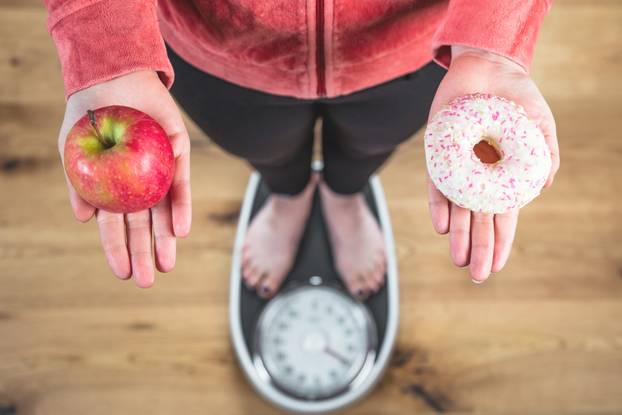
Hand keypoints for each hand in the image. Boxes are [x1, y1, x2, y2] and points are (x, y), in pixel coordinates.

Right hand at [58, 71, 191, 287]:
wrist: (112, 76)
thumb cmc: (89, 114)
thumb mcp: (74, 150)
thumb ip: (78, 183)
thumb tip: (84, 220)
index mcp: (113, 188)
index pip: (115, 226)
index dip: (117, 250)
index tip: (121, 274)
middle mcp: (138, 184)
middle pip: (142, 225)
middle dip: (143, 254)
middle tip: (146, 281)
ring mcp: (159, 171)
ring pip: (164, 212)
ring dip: (166, 239)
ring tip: (167, 265)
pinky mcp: (177, 154)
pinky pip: (181, 184)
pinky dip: (181, 207)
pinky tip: (180, 230)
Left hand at [427, 46, 559, 282]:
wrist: (487, 68)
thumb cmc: (517, 98)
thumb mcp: (539, 126)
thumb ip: (545, 155)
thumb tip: (542, 187)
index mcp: (503, 177)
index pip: (501, 218)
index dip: (500, 242)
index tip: (496, 267)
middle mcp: (478, 178)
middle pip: (478, 220)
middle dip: (478, 248)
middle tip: (475, 275)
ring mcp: (457, 168)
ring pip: (456, 208)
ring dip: (458, 234)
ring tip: (458, 259)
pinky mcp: (438, 155)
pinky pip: (436, 184)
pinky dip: (439, 204)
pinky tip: (443, 225)